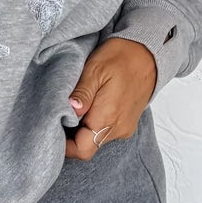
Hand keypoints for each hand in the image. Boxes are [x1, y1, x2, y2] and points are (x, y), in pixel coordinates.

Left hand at [65, 38, 157, 159]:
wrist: (150, 53)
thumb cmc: (122, 57)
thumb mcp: (95, 69)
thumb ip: (81, 93)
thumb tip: (69, 111)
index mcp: (108, 117)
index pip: (81, 150)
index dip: (64, 146)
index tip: (51, 129)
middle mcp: (118, 128)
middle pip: (87, 146)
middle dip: (70, 136)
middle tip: (58, 115)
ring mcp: (124, 127)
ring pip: (95, 139)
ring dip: (81, 129)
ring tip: (74, 107)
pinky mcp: (127, 123)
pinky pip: (105, 132)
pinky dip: (92, 124)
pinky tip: (88, 107)